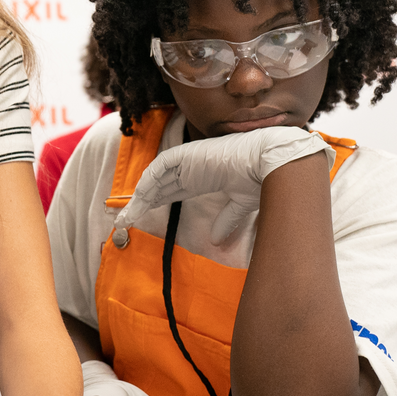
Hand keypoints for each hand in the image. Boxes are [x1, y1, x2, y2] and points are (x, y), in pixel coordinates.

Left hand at [111, 128, 332, 245]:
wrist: (271, 160)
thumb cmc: (261, 178)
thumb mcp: (240, 205)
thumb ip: (227, 221)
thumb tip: (216, 241)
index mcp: (203, 177)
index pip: (171, 191)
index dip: (155, 203)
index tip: (140, 219)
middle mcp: (192, 169)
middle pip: (159, 187)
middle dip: (141, 204)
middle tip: (125, 222)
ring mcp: (189, 160)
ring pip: (155, 178)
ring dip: (140, 196)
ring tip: (127, 216)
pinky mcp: (188, 154)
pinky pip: (160, 167)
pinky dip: (148, 181)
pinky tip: (140, 197)